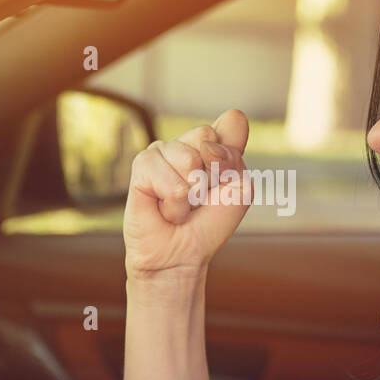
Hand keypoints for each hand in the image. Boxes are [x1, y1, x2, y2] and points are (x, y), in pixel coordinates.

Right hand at [123, 108, 250, 280]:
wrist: (182, 254)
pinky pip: (164, 175)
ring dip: (190, 194)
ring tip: (181, 206)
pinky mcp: (141, 166)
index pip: (231, 124)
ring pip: (187, 159)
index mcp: (212, 142)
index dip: (231, 159)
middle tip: (199, 197)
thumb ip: (234, 154)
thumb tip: (218, 129)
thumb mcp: (238, 188)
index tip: (223, 183)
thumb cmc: (209, 223)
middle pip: (206, 136)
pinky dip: (172, 201)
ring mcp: (161, 151)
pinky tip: (165, 209)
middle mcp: (185, 142)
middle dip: (210, 176)